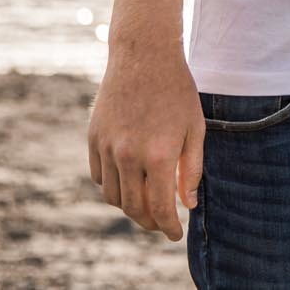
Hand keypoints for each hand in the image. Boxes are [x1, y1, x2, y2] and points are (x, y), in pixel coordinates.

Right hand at [87, 40, 203, 239]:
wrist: (144, 55)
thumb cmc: (177, 90)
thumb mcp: (196, 128)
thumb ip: (192, 169)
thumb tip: (186, 204)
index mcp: (159, 154)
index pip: (160, 206)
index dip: (168, 226)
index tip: (175, 234)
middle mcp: (129, 154)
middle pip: (133, 208)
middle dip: (149, 222)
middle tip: (161, 223)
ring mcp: (107, 147)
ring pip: (113, 196)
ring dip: (129, 207)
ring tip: (145, 205)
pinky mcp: (93, 138)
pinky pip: (99, 176)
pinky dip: (113, 187)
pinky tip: (128, 183)